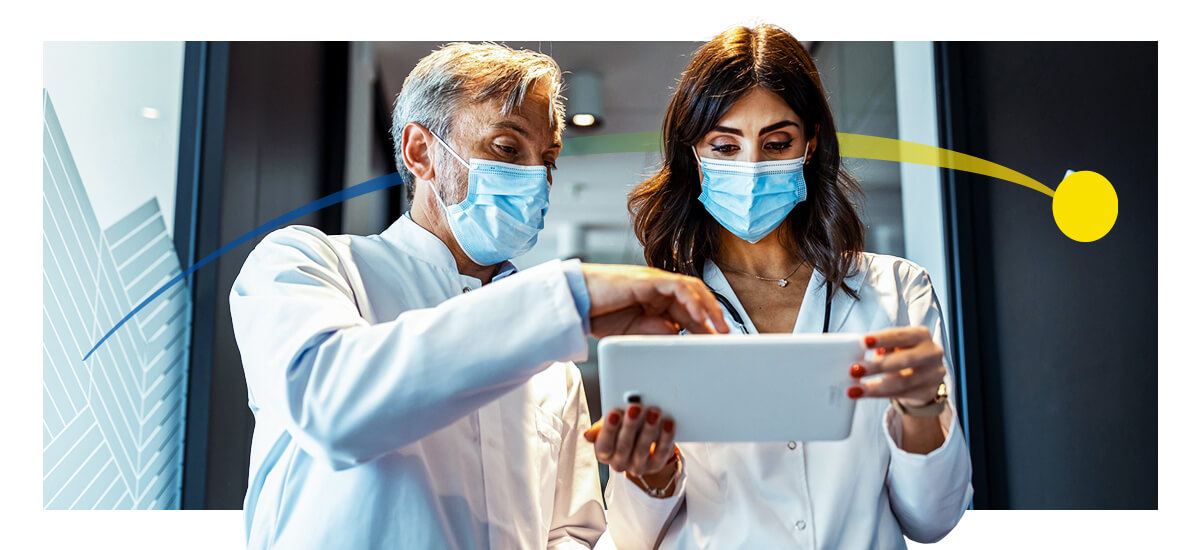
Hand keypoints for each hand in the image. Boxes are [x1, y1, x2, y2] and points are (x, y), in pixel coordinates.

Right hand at [581, 264, 728, 336]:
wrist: (577, 302)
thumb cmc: (600, 314)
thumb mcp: (636, 333)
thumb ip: (657, 333)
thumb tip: (679, 337)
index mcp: (657, 302)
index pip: (689, 311)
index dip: (706, 326)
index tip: (718, 342)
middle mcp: (660, 290)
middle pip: (697, 298)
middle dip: (714, 317)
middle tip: (726, 336)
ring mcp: (655, 282)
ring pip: (693, 289)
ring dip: (709, 308)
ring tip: (719, 327)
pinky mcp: (649, 279)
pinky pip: (679, 286)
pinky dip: (692, 301)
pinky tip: (699, 317)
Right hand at [583, 405, 678, 494]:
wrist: (645, 439)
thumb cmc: (624, 427)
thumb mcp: (611, 424)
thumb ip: (602, 427)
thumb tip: (588, 435)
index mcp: (604, 453)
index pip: (604, 445)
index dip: (609, 430)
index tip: (614, 412)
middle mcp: (619, 463)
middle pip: (623, 447)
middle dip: (629, 426)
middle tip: (635, 407)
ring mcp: (637, 467)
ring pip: (642, 450)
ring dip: (648, 430)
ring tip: (653, 412)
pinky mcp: (655, 466)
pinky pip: (661, 453)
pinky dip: (665, 437)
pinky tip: (668, 422)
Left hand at [850, 326, 945, 406]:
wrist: (924, 378)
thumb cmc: (903, 356)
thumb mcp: (895, 347)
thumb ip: (883, 347)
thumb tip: (860, 352)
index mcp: (921, 335)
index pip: (900, 335)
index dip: (882, 339)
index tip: (863, 342)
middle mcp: (932, 352)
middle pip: (903, 360)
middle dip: (877, 365)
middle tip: (854, 370)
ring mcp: (934, 374)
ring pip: (902, 382)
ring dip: (874, 386)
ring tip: (854, 389)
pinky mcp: (929, 392)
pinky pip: (901, 394)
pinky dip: (879, 394)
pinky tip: (863, 394)